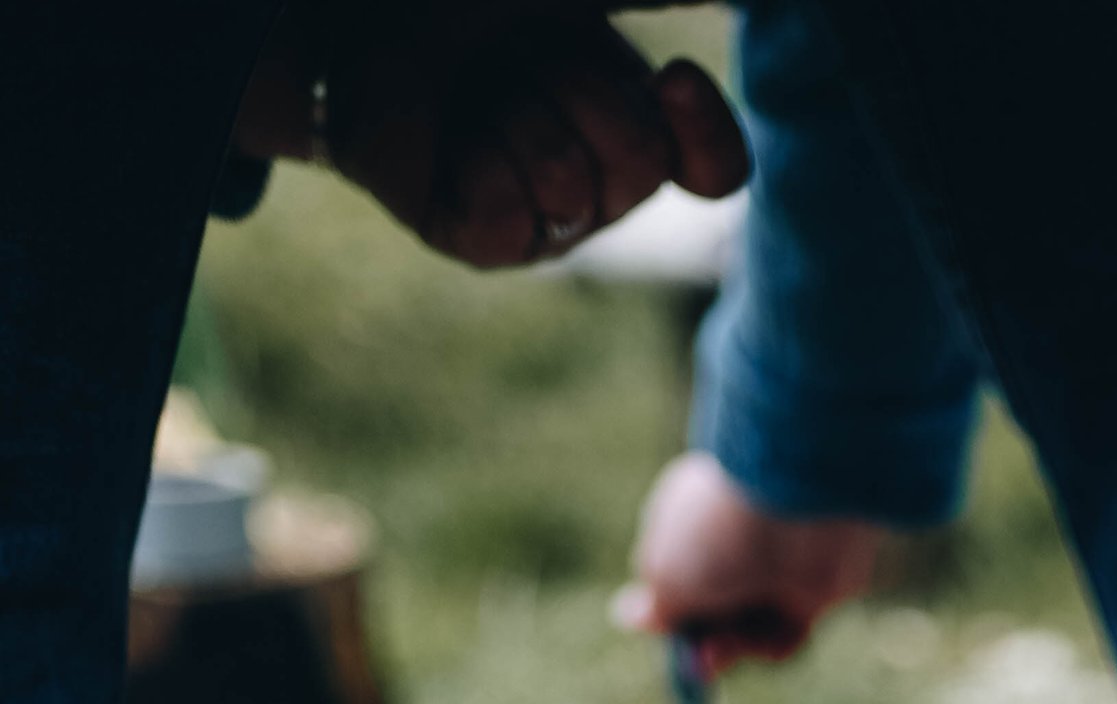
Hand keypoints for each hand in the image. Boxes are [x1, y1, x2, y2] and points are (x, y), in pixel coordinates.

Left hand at [235, 5, 747, 272]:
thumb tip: (739, 0)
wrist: (358, 24)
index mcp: (633, 115)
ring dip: (519, 113)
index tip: (677, 80)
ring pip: (571, 187)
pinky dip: (480, 165)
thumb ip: (655, 1)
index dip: (706, 136)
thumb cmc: (470, 6)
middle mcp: (598, 176)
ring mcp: (543, 220)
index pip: (713, 168)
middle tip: (517, 56)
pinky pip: (514, 222)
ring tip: (473, 92)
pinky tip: (449, 143)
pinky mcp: (484, 246)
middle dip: (579, 88)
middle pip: (639, 164)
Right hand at [614, 452, 886, 671]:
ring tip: (731, 645)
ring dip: (738, 647)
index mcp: (684, 519)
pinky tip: (775, 634)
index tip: (666, 633)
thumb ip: (654, 606)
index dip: (668, 609)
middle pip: (709, 608)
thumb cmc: (718, 540)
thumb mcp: (668, 577)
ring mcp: (769, 567)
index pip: (670, 574)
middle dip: (703, 640)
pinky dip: (777, 643)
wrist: (802, 518)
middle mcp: (728, 542)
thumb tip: (625, 616)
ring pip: (746, 627)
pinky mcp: (808, 590)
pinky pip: (786, 634)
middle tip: (703, 665)